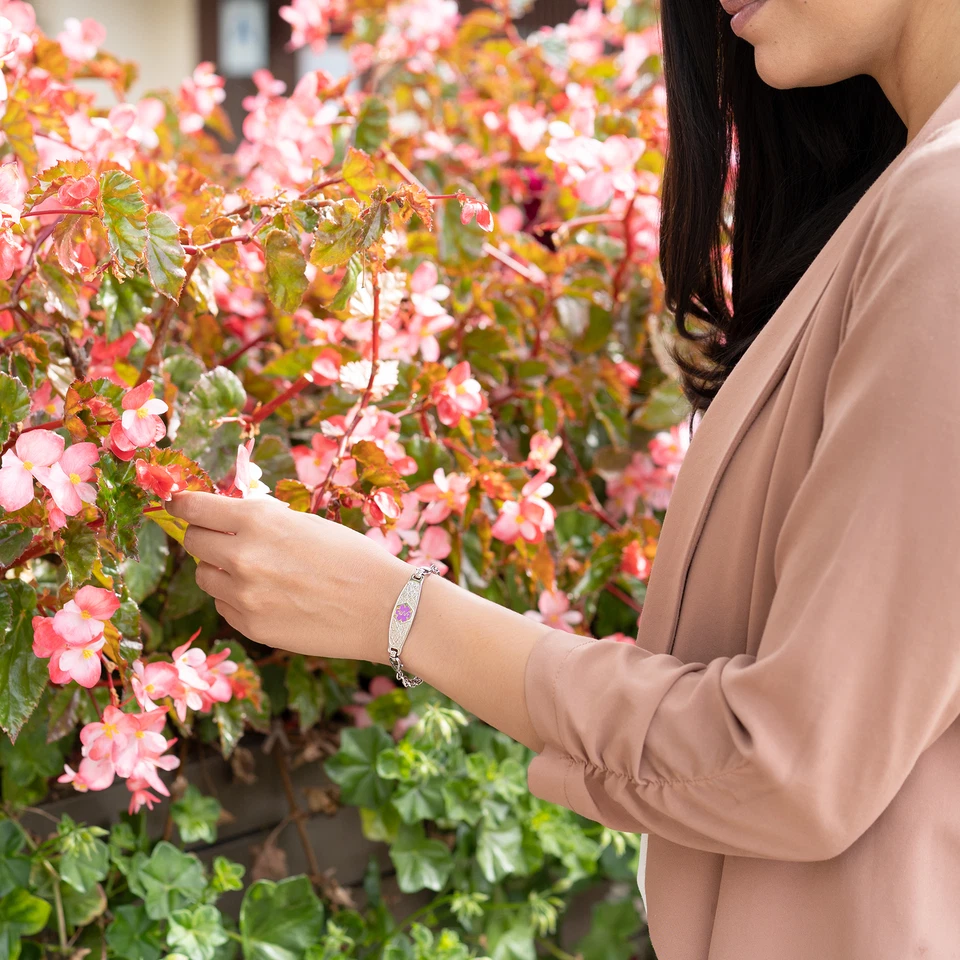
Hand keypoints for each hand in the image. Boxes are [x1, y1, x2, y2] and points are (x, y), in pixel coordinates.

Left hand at [167, 491, 411, 663]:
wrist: (385, 608)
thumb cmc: (353, 558)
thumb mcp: (305, 523)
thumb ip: (261, 520)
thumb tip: (225, 518)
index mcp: (257, 519)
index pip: (193, 507)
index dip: (182, 504)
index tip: (178, 504)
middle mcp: (241, 555)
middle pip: (192, 542)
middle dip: (205, 537)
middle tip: (227, 540)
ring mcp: (243, 595)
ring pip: (205, 577)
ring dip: (221, 571)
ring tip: (261, 573)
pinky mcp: (250, 626)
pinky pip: (225, 606)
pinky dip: (239, 599)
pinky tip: (273, 598)